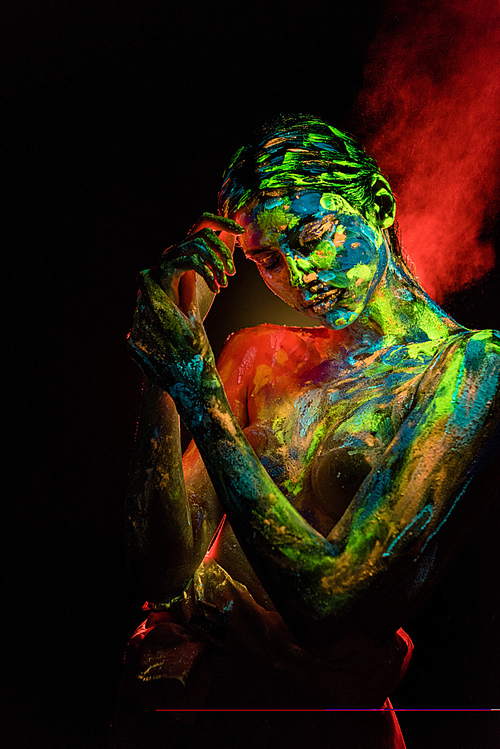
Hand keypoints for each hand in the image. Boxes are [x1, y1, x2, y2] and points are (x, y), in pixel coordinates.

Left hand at [127, 267, 223, 417]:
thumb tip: (187, 273)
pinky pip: (136, 334)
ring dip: (149, 318)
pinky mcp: (132, 350)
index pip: (145, 279)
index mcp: (160, 308)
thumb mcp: (196, 321)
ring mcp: (136, 336)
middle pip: (142, 298)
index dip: (152, 276)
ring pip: (138, 316)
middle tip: (167, 307)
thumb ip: (187, 294)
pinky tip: (162, 345)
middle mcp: (143, 319)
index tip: (158, 278)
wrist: (190, 385)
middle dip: (153, 299)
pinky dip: (146, 335)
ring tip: (167, 331)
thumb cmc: (199, 352)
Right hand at [159, 213, 243, 314]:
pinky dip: (208, 273)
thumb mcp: (211, 274)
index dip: (222, 221)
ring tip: (224, 282)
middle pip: (204, 233)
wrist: (176, 324)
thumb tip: (232, 235)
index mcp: (187, 247)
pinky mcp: (165, 270)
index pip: (204, 221)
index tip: (241, 231)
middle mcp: (176, 249)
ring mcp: (168, 258)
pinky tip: (215, 289)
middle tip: (232, 272)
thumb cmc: (192, 302)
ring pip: (198, 244)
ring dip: (216, 263)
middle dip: (223, 250)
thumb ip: (219, 254)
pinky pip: (191, 261)